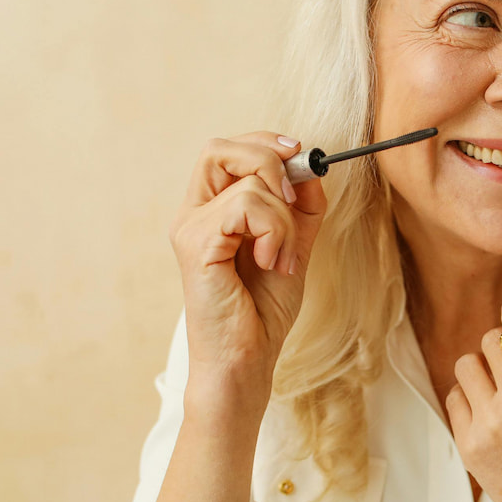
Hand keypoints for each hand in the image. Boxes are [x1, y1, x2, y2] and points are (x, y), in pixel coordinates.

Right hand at [168, 132, 326, 422]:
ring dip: (284, 220)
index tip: (300, 155)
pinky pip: (246, 207)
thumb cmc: (263, 310)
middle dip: (269, 162)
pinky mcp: (197, 245)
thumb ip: (301, 207)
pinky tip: (271, 263)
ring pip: (250, 184)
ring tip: (281, 258)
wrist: (247, 358)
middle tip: (292, 198)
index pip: (225, 150)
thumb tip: (311, 168)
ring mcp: (190, 228)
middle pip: (220, 148)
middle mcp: (193, 214)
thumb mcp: (293, 245)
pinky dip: (274, 232)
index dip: (263, 143)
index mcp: (211, 211)